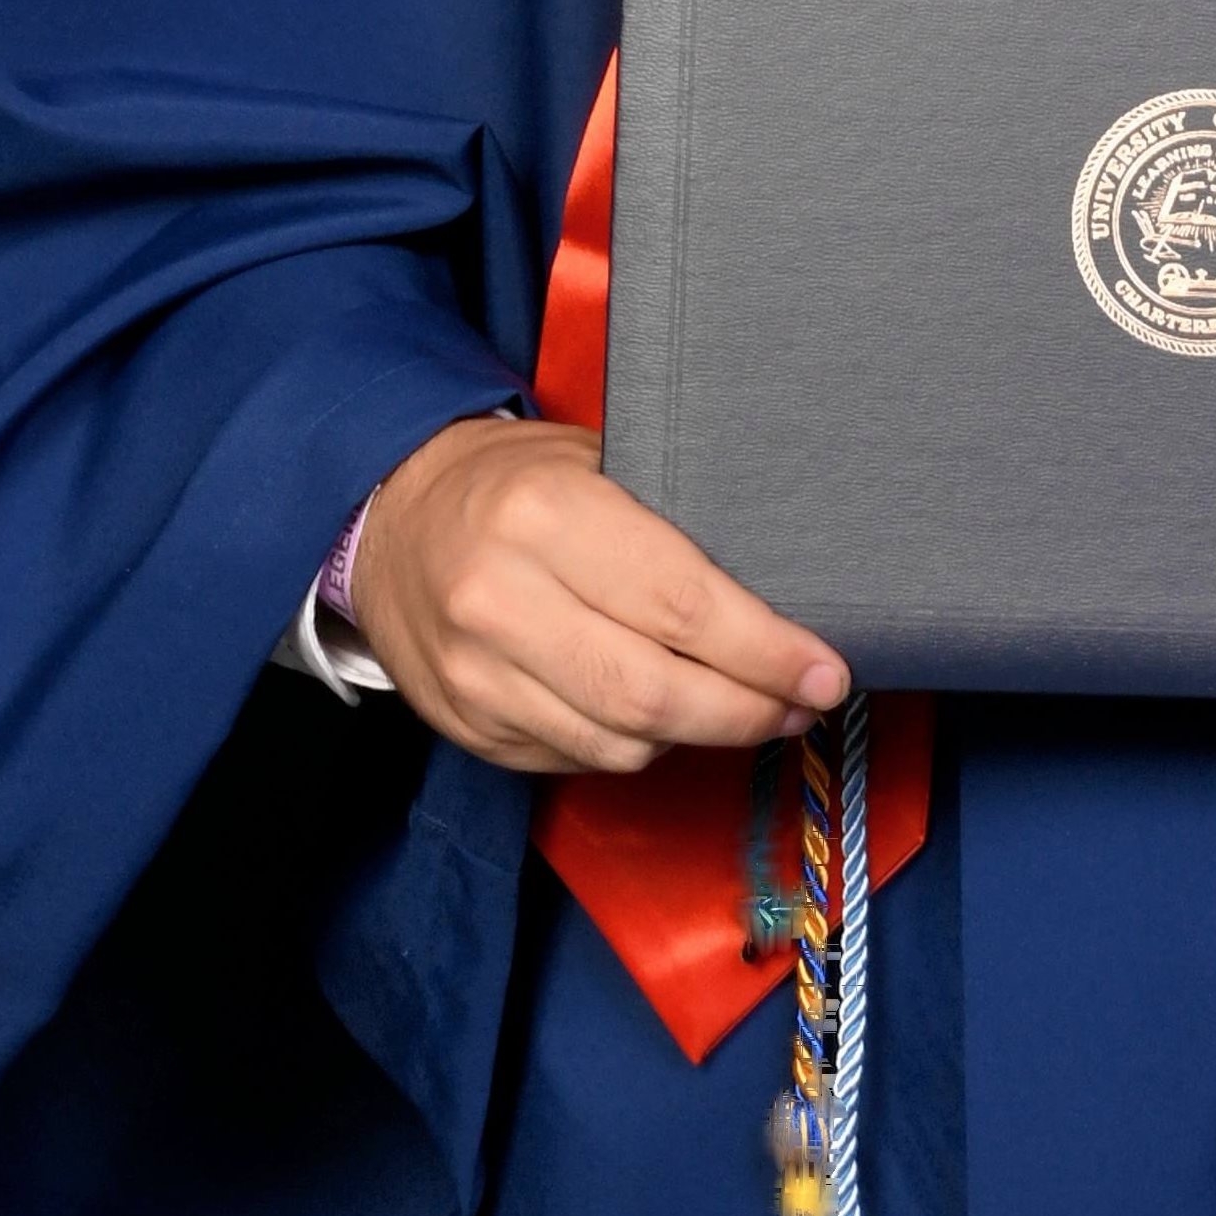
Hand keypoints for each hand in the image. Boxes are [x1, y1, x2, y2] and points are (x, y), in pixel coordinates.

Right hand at [350, 418, 848, 775]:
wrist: (391, 516)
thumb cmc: (517, 480)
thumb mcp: (595, 457)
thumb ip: (672, 514)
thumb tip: (782, 582)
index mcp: (545, 516)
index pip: (680, 604)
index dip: (764, 650)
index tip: (824, 669)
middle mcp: (501, 601)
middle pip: (653, 693)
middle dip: (748, 709)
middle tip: (803, 702)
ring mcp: (476, 675)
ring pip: (620, 743)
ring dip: (701, 736)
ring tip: (754, 708)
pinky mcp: (467, 725)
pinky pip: (578, 758)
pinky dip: (636, 746)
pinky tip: (670, 715)